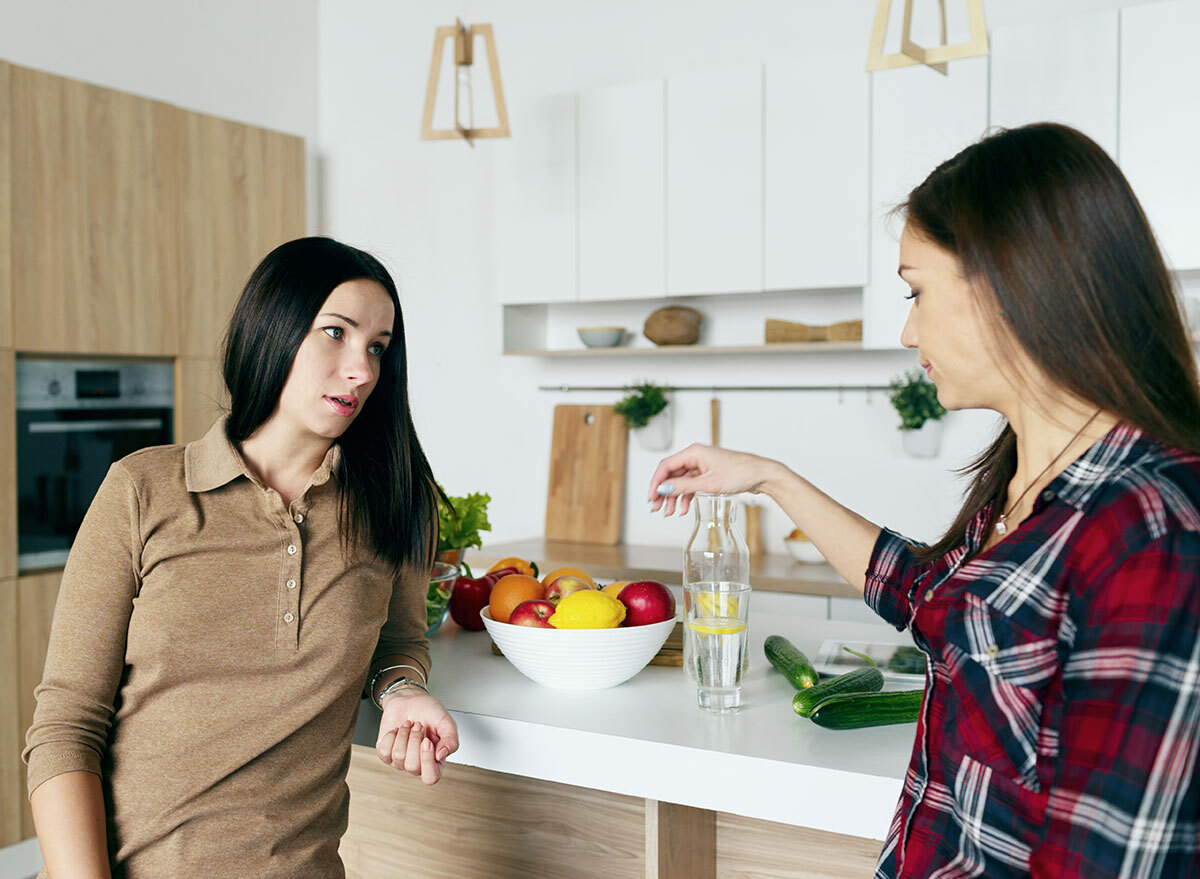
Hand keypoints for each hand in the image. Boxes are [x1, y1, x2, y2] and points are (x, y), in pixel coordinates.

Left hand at [375, 688, 459, 784]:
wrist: (410, 699)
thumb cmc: (428, 711)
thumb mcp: (446, 722)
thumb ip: (451, 740)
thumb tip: (442, 755)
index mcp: (435, 760)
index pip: (431, 778)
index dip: (427, 761)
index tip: (427, 741)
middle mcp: (418, 764)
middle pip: (412, 766)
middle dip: (414, 740)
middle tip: (419, 727)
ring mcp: (400, 761)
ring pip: (398, 756)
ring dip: (404, 734)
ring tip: (410, 726)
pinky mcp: (386, 754)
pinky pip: (384, 751)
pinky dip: (391, 735)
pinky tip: (398, 730)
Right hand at [648, 443, 777, 515]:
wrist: (761, 474)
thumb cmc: (740, 473)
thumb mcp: (708, 483)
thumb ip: (684, 487)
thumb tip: (664, 489)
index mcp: (693, 452)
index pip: (666, 466)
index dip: (656, 482)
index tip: (652, 497)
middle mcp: (696, 456)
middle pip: (671, 474)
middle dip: (663, 492)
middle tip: (657, 508)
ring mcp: (702, 465)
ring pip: (681, 481)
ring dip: (674, 497)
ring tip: (669, 512)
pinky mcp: (708, 473)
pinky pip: (691, 484)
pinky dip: (686, 496)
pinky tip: (683, 508)